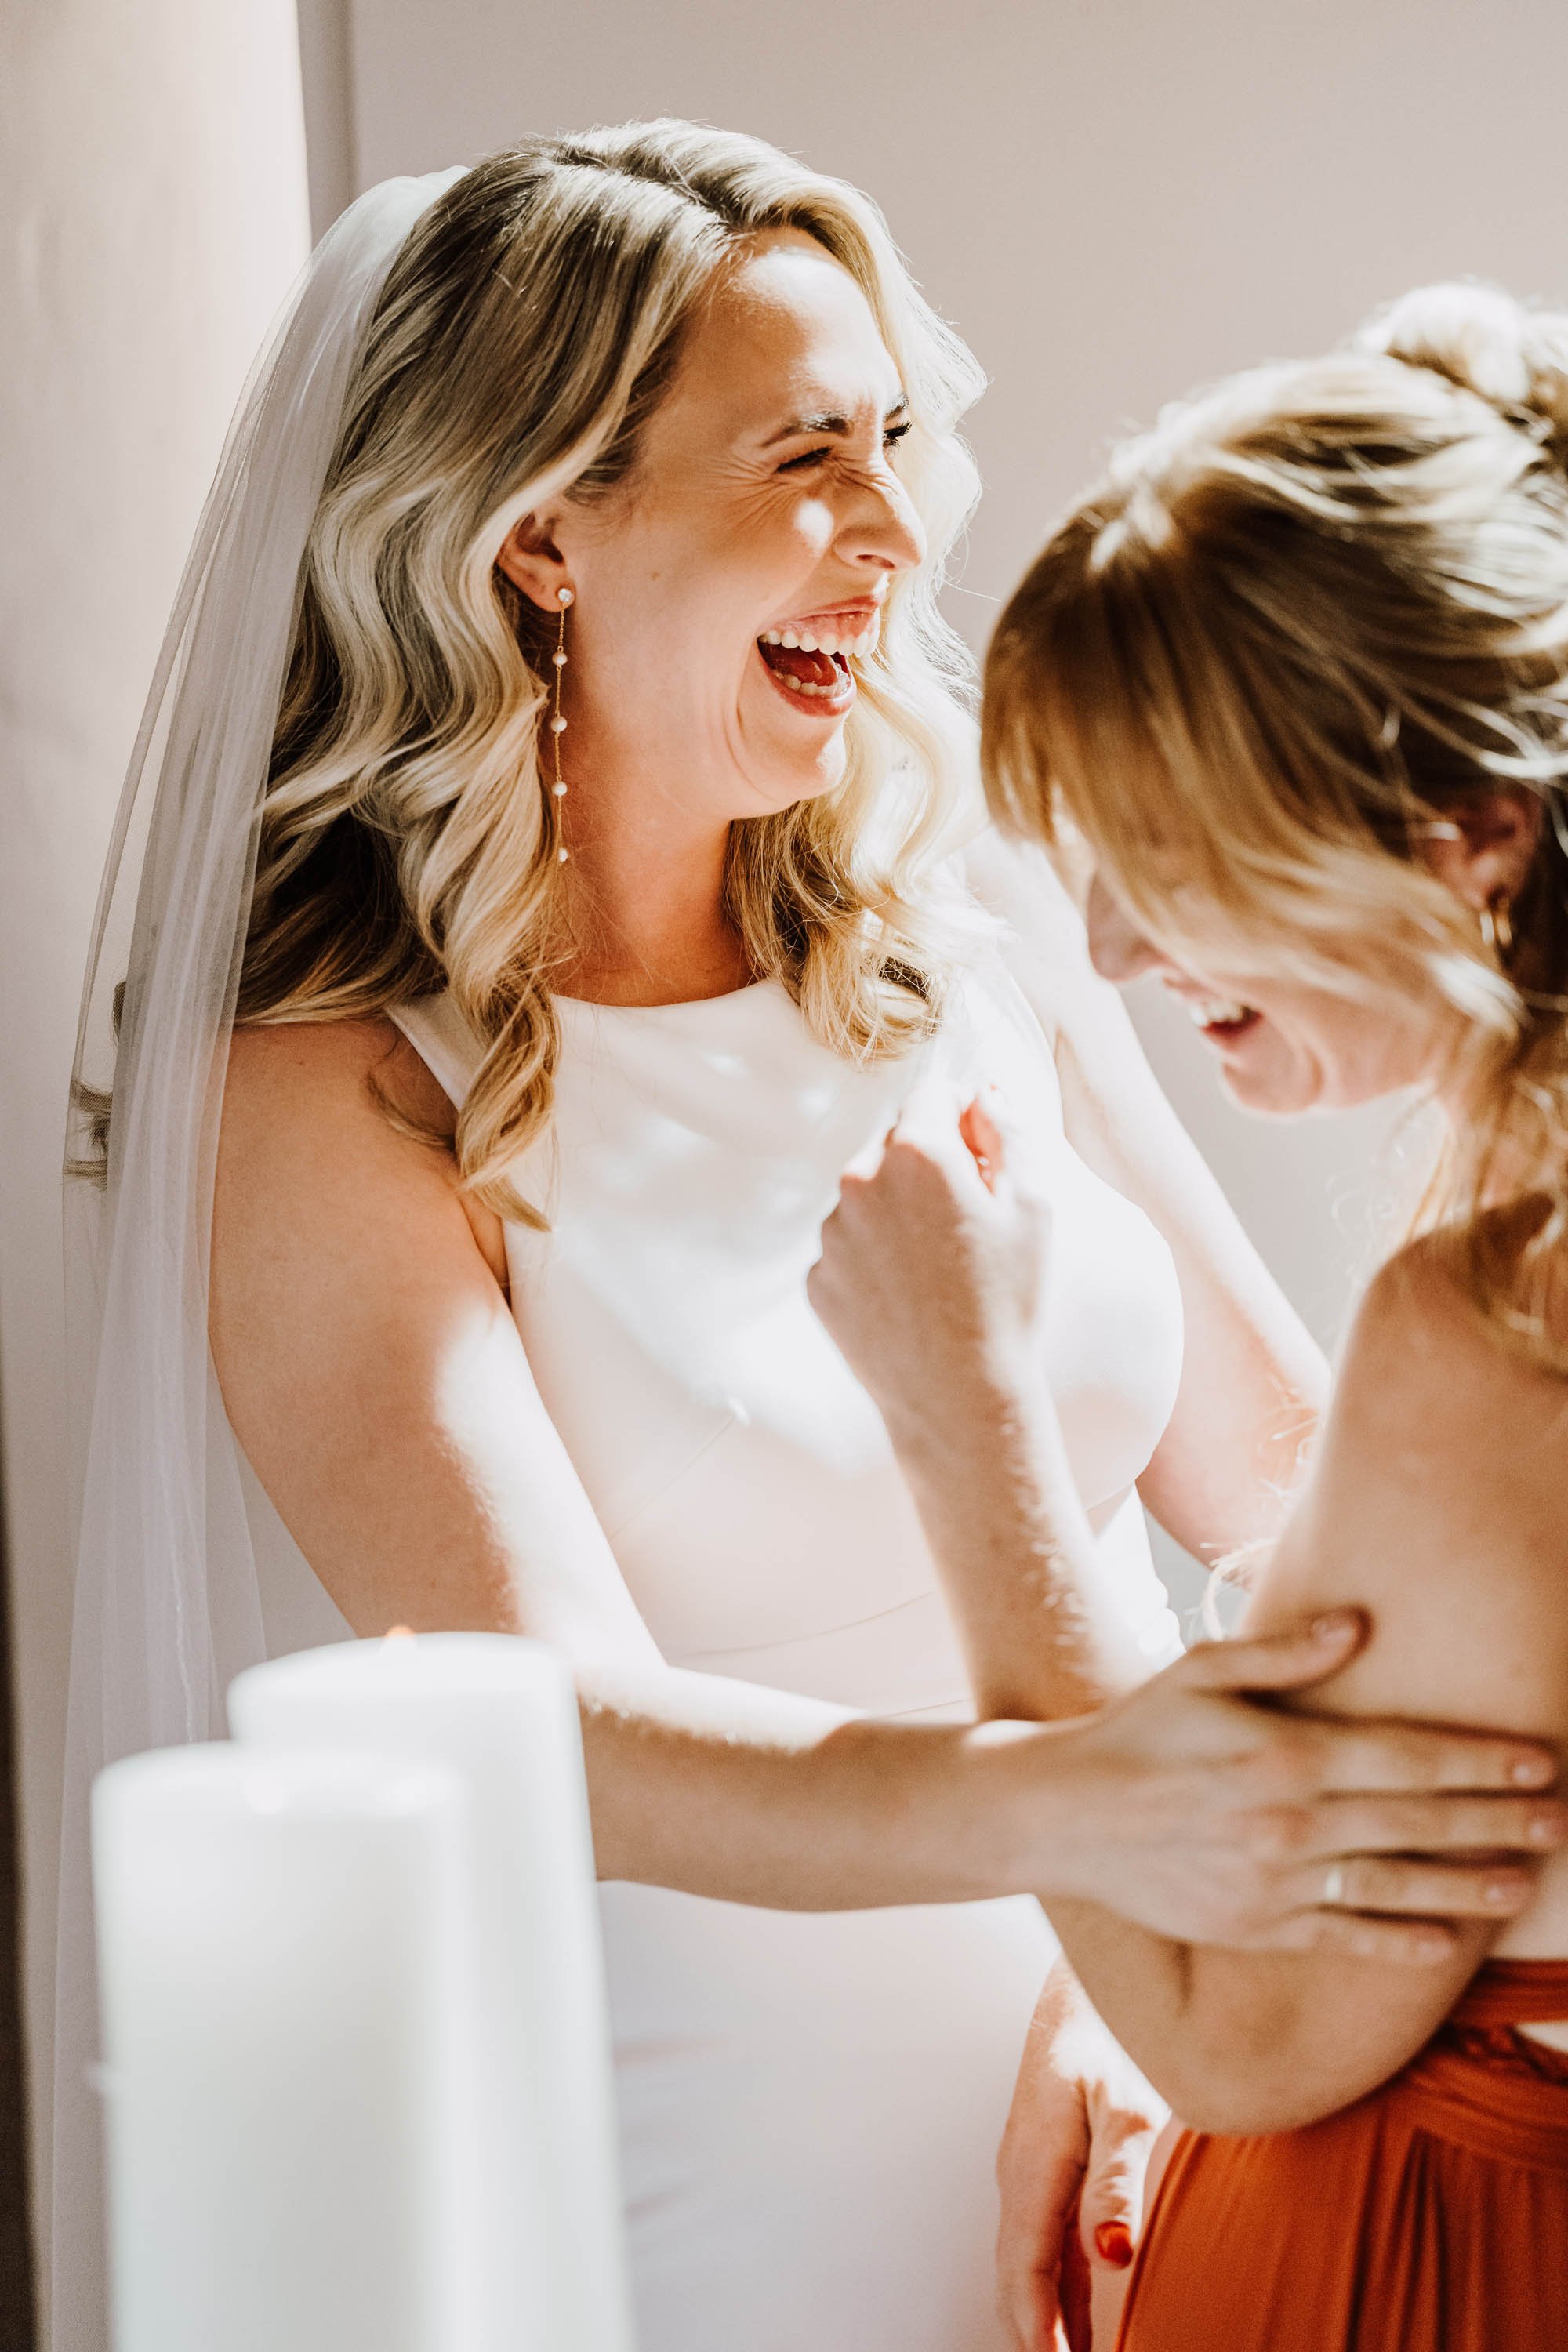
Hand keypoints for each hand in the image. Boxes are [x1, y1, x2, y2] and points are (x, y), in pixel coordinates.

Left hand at [808, 1079, 1048, 1439]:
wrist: (960, 1397)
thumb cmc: (1006, 1300)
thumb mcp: (1032, 1204)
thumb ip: (1007, 1130)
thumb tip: (983, 1093)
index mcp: (916, 1154)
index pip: (932, 1096)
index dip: (962, 1121)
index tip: (980, 1159)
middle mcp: (860, 1182)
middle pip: (894, 1146)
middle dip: (927, 1168)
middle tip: (966, 1224)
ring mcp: (832, 1234)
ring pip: (867, 1198)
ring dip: (896, 1213)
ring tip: (938, 1268)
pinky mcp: (818, 1279)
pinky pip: (848, 1249)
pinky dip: (874, 1260)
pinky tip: (910, 1296)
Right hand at [996, 1960, 1167, 2351]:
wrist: (1089, 1975)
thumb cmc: (1109, 2026)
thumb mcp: (1126, 2099)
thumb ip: (1118, 2177)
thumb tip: (1111, 2252)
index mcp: (1033, 2160)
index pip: (1025, 2267)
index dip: (1037, 2328)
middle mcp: (1022, 2172)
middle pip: (1017, 2276)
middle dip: (1032, 2336)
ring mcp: (1033, 2170)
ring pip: (1030, 2264)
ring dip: (1046, 2319)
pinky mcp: (1052, 2164)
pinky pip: (1047, 2243)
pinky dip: (1060, 2291)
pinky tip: (1083, 2321)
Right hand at [1031, 1609, 1565, 1960]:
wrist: (1065, 1817)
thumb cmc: (1137, 1730)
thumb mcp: (1200, 1671)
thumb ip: (1283, 1652)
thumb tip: (1359, 1625)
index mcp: (1284, 1753)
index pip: (1407, 1757)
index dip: (1479, 1761)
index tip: (1538, 1761)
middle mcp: (1290, 1823)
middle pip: (1417, 1821)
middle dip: (1496, 1820)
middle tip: (1561, 1818)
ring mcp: (1276, 1882)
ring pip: (1395, 1886)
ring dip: (1467, 1886)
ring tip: (1523, 1884)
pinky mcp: (1258, 1926)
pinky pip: (1345, 1938)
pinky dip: (1399, 1941)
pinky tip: (1447, 1943)